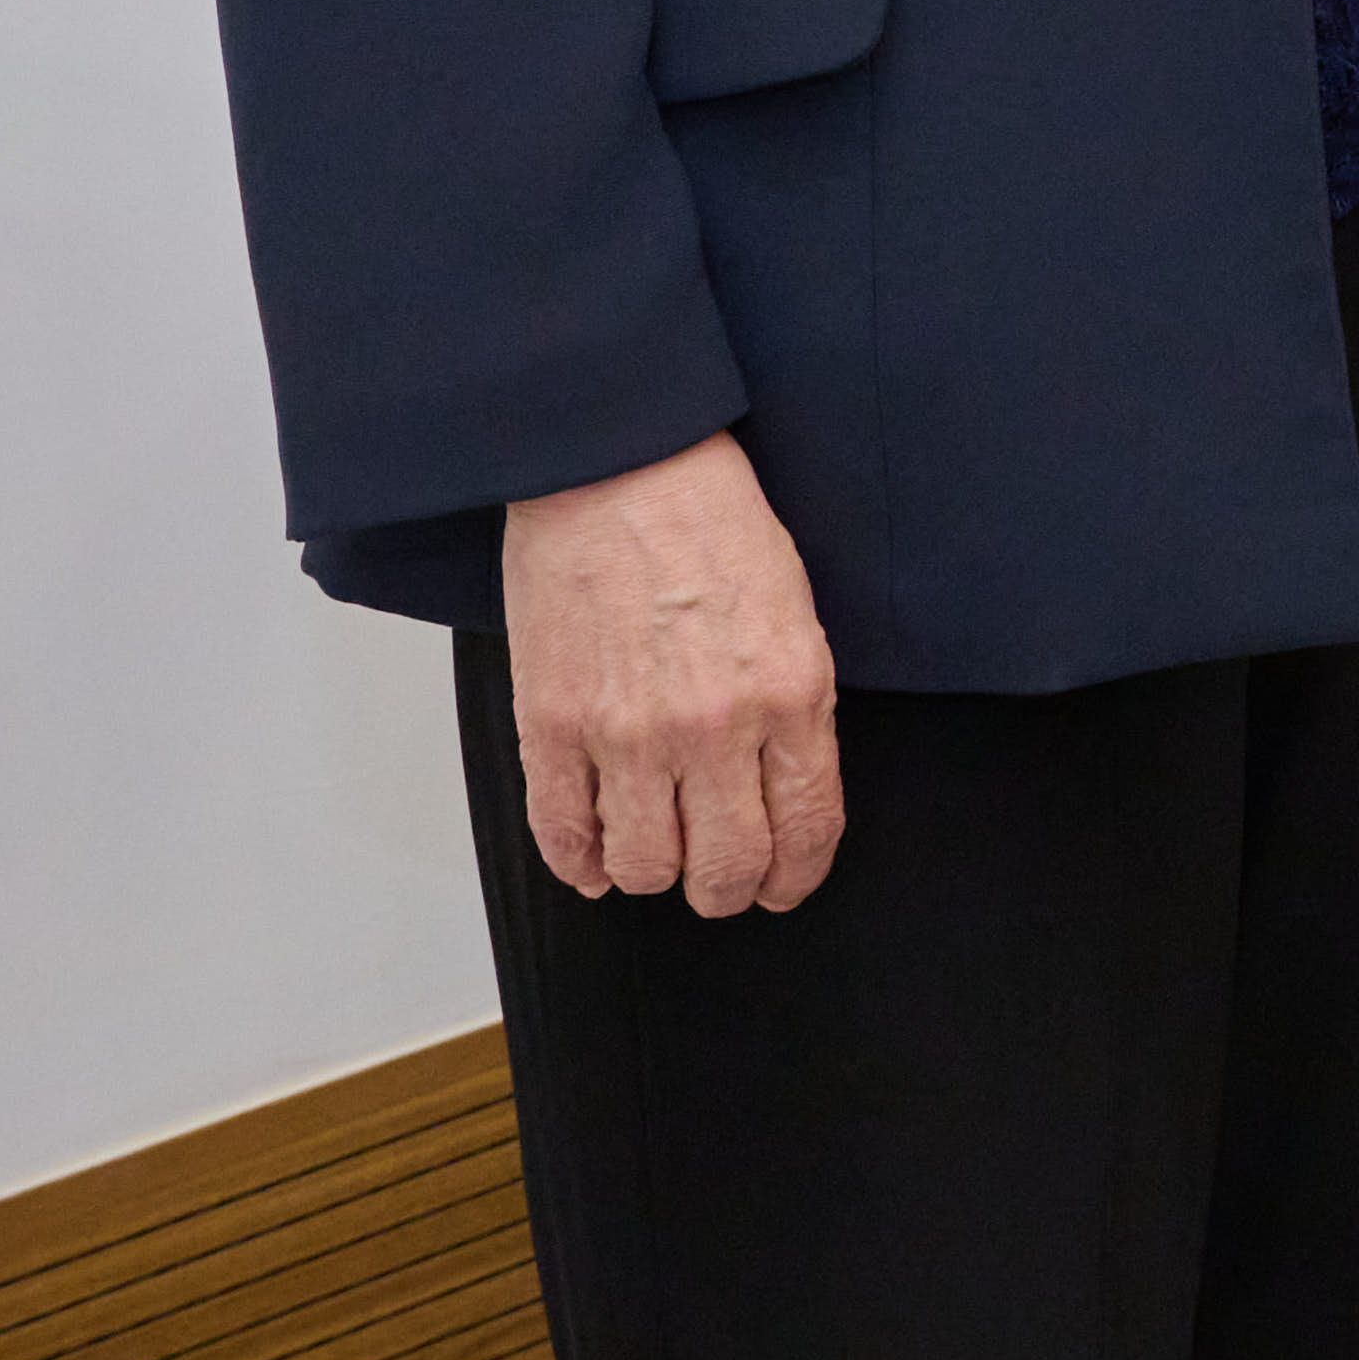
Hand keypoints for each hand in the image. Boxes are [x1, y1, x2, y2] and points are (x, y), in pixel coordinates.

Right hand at [497, 431, 842, 914]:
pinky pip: (563, 835)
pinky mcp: (553, 726)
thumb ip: (795, 708)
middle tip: (721, 881)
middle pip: (726, 869)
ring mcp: (626, 733)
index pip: (805, 830)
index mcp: (789, 694)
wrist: (619, 468)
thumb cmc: (712, 525)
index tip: (785, 885)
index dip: (795, 876)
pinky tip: (596, 857)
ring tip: (657, 855)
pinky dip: (581, 863)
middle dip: (729, 891)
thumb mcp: (796, 612)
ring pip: (646, 868)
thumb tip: (784, 791)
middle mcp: (712, 728)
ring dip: (654, 876)